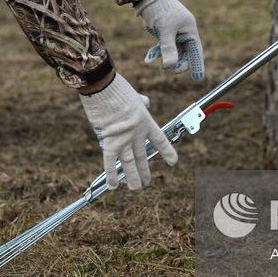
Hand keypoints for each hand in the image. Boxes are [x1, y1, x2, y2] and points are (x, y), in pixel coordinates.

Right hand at [79, 73, 177, 190]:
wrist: (104, 88)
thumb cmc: (118, 89)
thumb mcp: (135, 96)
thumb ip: (142, 102)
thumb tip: (145, 102)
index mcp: (145, 121)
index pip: (160, 140)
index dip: (167, 152)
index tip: (173, 162)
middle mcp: (137, 134)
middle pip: (142, 156)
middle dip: (144, 171)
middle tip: (146, 182)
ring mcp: (123, 140)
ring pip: (129, 164)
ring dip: (132, 177)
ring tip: (135, 188)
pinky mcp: (109, 142)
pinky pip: (110, 162)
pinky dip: (111, 175)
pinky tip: (113, 186)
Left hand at [135, 0, 204, 80]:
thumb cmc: (161, 10)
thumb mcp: (165, 29)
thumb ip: (168, 48)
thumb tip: (169, 67)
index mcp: (190, 30)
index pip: (196, 51)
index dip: (197, 64)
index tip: (197, 77)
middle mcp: (184, 33)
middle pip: (185, 54)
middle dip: (178, 63)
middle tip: (172, 71)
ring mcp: (174, 34)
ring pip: (173, 52)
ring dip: (166, 60)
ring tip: (159, 66)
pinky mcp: (164, 34)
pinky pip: (162, 48)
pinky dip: (156, 53)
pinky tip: (148, 59)